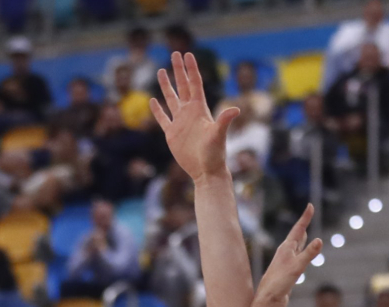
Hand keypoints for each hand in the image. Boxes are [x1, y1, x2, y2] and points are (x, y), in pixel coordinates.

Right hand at [151, 52, 237, 182]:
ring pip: (171, 99)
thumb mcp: (218, 136)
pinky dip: (157, 110)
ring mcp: (180, 122)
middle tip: (175, 53)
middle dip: (178, 70)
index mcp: (200, 109)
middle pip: (182, 86)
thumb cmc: (215, 155)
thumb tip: (236, 109)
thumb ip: (224, 121)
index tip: (187, 54)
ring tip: (160, 71)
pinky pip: (163, 118)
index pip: (194, 84)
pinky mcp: (172, 134)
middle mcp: (190, 113)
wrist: (206, 171)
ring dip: (166, 86)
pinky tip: (153, 101)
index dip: (191, 69)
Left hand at [257, 205, 322, 302]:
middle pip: (296, 235)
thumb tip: (319, 240)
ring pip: (295, 246)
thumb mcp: (297, 267)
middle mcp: (284, 253)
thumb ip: (308, 254)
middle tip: (308, 214)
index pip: (298, 229)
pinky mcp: (286, 272)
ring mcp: (285, 262)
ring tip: (305, 232)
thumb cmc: (279, 283)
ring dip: (301, 238)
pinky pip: (296, 257)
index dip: (305, 217)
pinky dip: (300, 252)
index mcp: (286, 248)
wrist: (268, 300)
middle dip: (303, 225)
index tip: (310, 205)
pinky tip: (299, 256)